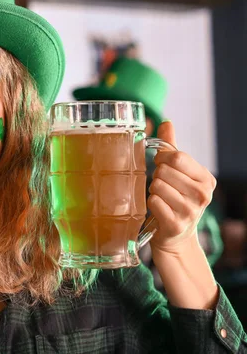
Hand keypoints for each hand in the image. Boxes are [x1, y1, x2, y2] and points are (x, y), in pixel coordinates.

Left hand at [147, 121, 216, 254]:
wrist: (175, 235)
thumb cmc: (175, 197)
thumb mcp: (178, 171)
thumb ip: (171, 146)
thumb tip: (166, 122)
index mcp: (206, 179)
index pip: (178, 156)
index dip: (163, 159)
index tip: (162, 166)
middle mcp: (203, 195)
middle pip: (164, 171)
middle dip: (156, 176)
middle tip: (161, 186)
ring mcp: (190, 211)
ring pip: (157, 186)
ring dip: (152, 191)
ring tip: (160, 198)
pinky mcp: (176, 224)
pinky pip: (153, 202)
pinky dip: (150, 203)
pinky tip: (157, 209)